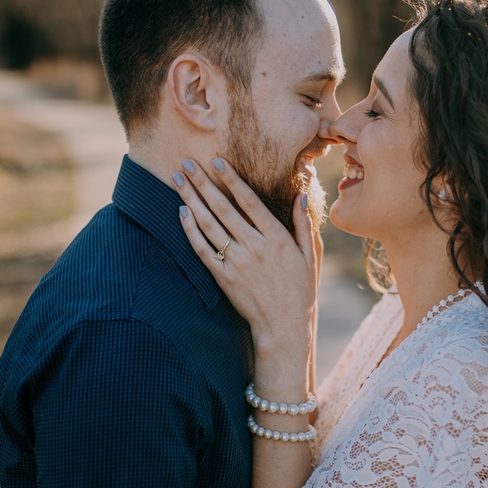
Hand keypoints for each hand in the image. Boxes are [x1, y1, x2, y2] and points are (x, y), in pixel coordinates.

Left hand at [169, 157, 316, 359]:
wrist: (283, 326)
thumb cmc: (300, 290)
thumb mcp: (310, 256)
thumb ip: (304, 225)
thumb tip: (300, 196)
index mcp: (277, 238)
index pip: (250, 201)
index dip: (232, 179)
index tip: (217, 161)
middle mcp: (255, 247)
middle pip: (223, 208)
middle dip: (202, 182)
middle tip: (186, 162)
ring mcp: (237, 262)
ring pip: (209, 224)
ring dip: (191, 199)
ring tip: (177, 180)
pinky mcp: (223, 277)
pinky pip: (202, 250)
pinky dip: (190, 230)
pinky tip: (181, 212)